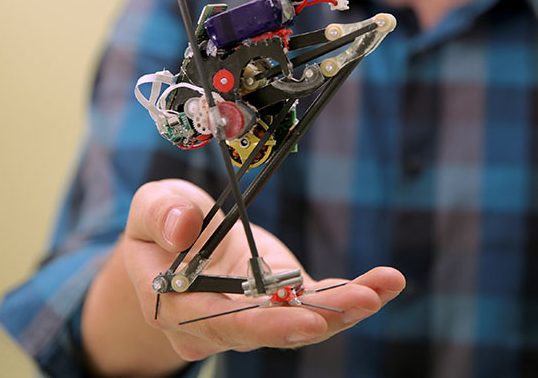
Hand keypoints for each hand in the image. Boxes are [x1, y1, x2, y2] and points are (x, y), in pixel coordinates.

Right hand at [83, 179, 404, 374]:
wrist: (177, 242)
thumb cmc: (161, 223)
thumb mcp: (151, 206)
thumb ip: (160, 214)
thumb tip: (183, 229)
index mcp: (175, 306)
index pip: (215, 322)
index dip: (260, 324)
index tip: (304, 319)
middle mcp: (216, 324)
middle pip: (267, 330)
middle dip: (317, 319)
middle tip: (361, 303)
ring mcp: (252, 315)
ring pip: (299, 321)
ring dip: (344, 307)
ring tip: (383, 288)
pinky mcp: (280, 299)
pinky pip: (316, 301)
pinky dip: (351, 293)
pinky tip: (386, 283)